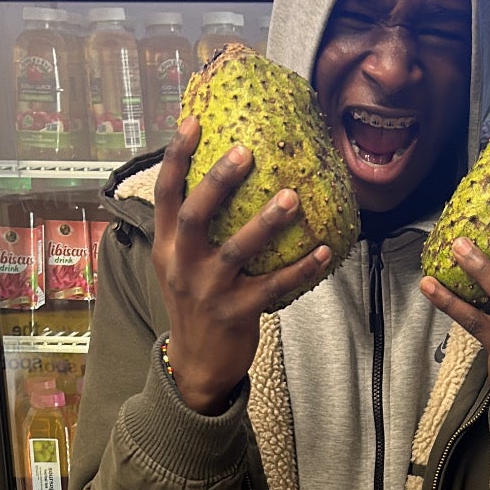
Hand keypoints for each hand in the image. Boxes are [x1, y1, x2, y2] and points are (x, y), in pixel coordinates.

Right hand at [152, 118, 332, 413]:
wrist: (195, 366)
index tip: (193, 123)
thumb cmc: (195, 304)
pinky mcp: (236, 313)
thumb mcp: (178, 265)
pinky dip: (301, 270)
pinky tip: (324, 251)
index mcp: (166, 247)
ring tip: (291, 198)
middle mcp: (182, 265)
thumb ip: (192, 230)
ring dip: (265, 223)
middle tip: (246, 152)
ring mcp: (208, 291)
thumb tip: (221, 178)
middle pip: (194, 216)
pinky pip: (274, 287)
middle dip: (217, 182)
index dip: (176, 157)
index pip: (165, 195)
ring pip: (236, 251)